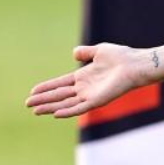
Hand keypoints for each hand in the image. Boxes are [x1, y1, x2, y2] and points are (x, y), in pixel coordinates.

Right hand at [24, 43, 145, 118]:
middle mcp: (85, 88)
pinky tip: (55, 113)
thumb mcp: (99, 51)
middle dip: (44, 99)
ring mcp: (90, 95)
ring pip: (66, 103)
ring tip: (35, 110)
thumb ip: (86, 52)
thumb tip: (74, 52)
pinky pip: (79, 108)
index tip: (32, 90)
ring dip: (50, 107)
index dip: (47, 87)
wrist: (136, 64)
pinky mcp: (97, 101)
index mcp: (84, 77)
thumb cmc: (121, 56)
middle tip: (27, 103)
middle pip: (60, 95)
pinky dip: (67, 111)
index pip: (61, 84)